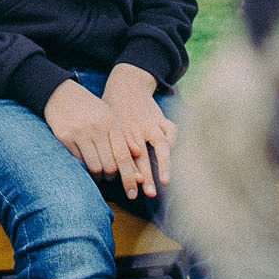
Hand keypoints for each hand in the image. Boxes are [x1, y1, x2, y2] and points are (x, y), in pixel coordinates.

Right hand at [43, 80, 150, 192]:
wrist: (61, 94)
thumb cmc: (90, 108)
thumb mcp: (109, 116)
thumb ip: (124, 135)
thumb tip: (139, 154)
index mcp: (111, 123)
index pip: (123, 156)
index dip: (130, 177)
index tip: (133, 193)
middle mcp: (96, 128)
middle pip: (110, 165)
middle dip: (112, 177)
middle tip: (111, 177)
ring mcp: (79, 133)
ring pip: (94, 166)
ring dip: (98, 175)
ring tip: (99, 173)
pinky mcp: (64, 137)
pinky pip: (78, 161)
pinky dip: (84, 166)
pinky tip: (86, 163)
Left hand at [101, 63, 176, 198]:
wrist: (126, 84)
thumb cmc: (112, 110)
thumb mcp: (105, 125)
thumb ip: (108, 147)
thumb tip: (104, 173)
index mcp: (119, 132)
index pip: (125, 158)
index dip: (129, 174)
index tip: (132, 191)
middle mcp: (135, 129)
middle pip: (142, 157)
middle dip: (146, 176)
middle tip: (149, 194)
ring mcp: (150, 123)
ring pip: (160, 144)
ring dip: (164, 163)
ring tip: (166, 181)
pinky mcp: (160, 117)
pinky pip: (171, 130)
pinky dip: (174, 142)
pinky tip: (173, 156)